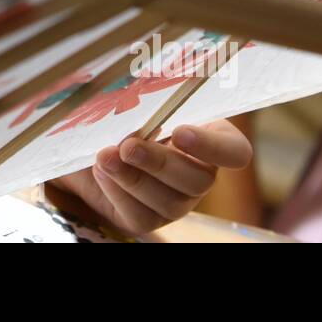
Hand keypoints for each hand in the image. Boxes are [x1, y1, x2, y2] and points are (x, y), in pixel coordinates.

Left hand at [46, 119, 251, 236]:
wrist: (86, 145)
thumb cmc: (119, 114)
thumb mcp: (132, 102)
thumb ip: (142, 102)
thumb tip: (133, 104)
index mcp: (208, 139)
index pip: (235, 151)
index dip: (213, 146)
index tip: (180, 131)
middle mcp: (199, 174)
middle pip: (198, 181)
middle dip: (160, 163)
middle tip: (129, 146)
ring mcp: (177, 202)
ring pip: (170, 203)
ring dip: (134, 179)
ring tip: (105, 157)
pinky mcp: (148, 220)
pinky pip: (141, 216)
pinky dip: (119, 193)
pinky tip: (102, 172)